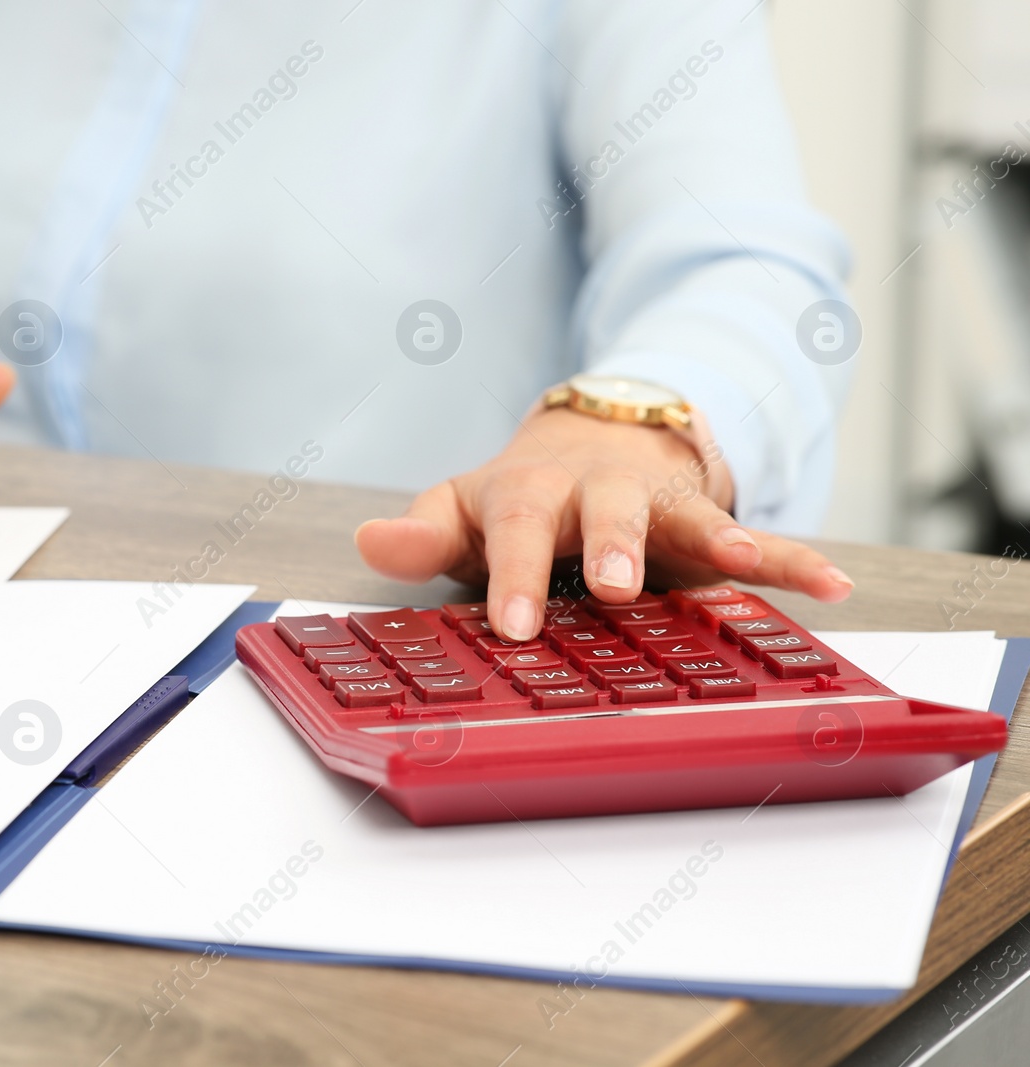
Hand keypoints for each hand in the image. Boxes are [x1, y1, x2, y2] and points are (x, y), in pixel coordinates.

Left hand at [354, 407, 854, 641]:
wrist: (592, 439)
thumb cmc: (517, 500)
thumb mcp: (462, 512)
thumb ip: (421, 534)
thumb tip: (365, 541)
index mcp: (525, 494)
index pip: (515, 531)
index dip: (516, 575)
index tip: (516, 626)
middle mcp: (592, 490)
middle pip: (603, 512)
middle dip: (612, 546)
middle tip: (617, 587)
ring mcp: (652, 501)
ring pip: (680, 517)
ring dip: (711, 539)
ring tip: (743, 563)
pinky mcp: (704, 517)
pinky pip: (752, 535)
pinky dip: (793, 559)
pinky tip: (832, 586)